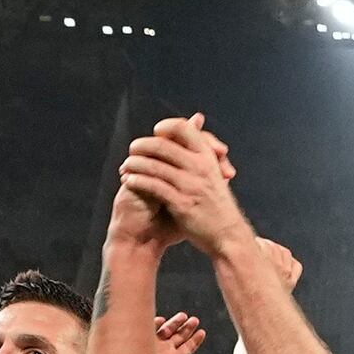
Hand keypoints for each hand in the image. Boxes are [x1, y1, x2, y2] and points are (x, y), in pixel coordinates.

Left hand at [121, 117, 255, 258]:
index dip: (167, 126)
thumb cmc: (218, 204)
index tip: (156, 132)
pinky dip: (138, 182)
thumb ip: (201, 147)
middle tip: (132, 149)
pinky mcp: (181, 204)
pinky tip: (129, 182)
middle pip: (164, 146)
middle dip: (142, 146)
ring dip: (135, 164)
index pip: (185, 129)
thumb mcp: (214, 170)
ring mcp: (190, 186)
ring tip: (125, 166)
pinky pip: (154, 187)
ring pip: (155, 166)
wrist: (227, 236)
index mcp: (208, 158)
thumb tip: (196, 118)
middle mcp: (200, 168)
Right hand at [154, 310, 206, 353]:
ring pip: (168, 329)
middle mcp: (164, 350)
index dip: (195, 341)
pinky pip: (152, 327)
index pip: (187, 349)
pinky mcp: (142, 337)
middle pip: (180, 337)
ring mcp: (154, 342)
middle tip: (195, 320)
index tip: (202, 332)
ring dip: (175, 322)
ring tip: (183, 316)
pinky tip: (161, 320)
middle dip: (188, 328)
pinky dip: (156, 323)